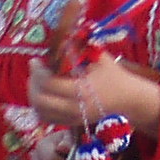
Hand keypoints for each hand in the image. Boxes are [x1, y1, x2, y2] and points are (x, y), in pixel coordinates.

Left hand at [27, 52, 159, 130]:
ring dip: (33, 96)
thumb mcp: (99, 56)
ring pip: (41, 112)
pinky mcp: (72, 122)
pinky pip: (48, 118)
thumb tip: (59, 37)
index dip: (38, 72)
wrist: (127, 98)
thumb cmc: (113, 74)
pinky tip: (41, 95)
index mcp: (81, 90)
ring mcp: (73, 117)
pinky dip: (39, 107)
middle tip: (33, 72)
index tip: (35, 61)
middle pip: (41, 101)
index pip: (50, 84)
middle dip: (33, 84)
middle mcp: (75, 107)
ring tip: (35, 82)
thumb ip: (79, 47)